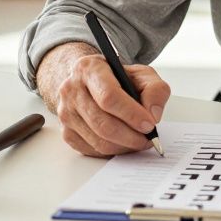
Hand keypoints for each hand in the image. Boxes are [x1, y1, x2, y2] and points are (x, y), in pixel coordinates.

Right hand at [35, 42, 170, 157]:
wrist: (90, 82)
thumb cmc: (116, 78)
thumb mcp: (141, 74)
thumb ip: (155, 90)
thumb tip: (153, 114)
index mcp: (89, 69)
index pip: (109, 96)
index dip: (131, 114)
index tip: (149, 124)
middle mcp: (71, 90)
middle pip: (103, 123)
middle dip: (131, 136)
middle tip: (148, 138)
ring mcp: (66, 113)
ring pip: (98, 141)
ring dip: (124, 146)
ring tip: (139, 141)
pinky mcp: (66, 132)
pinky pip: (92, 150)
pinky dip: (112, 151)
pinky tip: (123, 143)